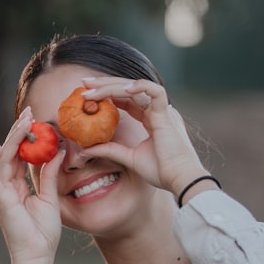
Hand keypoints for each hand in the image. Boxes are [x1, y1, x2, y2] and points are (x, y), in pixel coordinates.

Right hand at [0, 108, 61, 263]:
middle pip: (7, 154)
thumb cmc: (43, 234)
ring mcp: (0, 194)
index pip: (17, 157)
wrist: (38, 256)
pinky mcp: (0, 201)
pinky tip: (0, 145)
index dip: (24, 138)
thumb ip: (49, 175)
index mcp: (15, 188)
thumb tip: (58, 151)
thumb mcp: (50, 198)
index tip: (34, 119)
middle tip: (29, 111)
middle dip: (17, 131)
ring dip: (10, 140)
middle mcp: (5, 188)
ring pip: (0, 160)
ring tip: (23, 121)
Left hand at [78, 77, 206, 193]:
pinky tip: (120, 89)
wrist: (180, 180)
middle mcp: (158, 111)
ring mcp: (163, 111)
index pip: (128, 99)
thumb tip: (85, 149)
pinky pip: (155, 92)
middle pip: (129, 89)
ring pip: (137, 87)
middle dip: (105, 84)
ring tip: (91, 88)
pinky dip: (139, 86)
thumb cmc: (161, 171)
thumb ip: (109, 150)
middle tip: (84, 83)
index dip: (108, 94)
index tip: (87, 95)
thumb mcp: (128, 158)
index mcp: (152, 119)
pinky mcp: (166, 115)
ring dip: (112, 85)